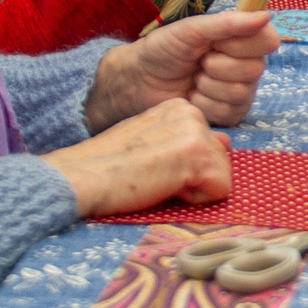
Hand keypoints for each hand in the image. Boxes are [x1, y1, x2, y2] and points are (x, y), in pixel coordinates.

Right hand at [43, 99, 234, 218]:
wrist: (81, 178)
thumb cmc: (109, 167)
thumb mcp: (152, 143)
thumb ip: (187, 140)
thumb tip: (226, 142)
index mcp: (179, 108)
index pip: (211, 146)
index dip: (186, 167)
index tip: (154, 166)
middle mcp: (191, 112)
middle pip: (222, 161)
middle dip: (195, 177)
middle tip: (156, 176)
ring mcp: (195, 131)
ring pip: (224, 176)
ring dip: (194, 188)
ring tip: (159, 180)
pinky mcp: (197, 154)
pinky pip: (220, 190)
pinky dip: (195, 200)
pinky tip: (165, 188)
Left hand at [85, 8, 281, 130]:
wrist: (139, 80)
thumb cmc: (164, 49)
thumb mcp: (192, 30)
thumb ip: (228, 23)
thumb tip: (266, 16)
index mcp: (243, 39)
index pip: (268, 40)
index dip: (240, 44)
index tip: (215, 43)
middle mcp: (248, 65)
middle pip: (254, 70)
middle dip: (217, 67)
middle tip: (198, 63)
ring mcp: (241, 92)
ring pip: (240, 93)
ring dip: (208, 86)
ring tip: (192, 79)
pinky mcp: (230, 114)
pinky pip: (228, 112)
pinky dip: (204, 104)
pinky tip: (192, 96)